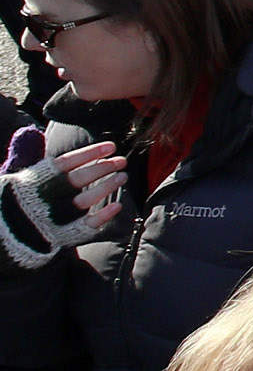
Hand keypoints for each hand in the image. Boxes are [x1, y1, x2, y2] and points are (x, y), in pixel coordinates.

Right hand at [0, 143, 126, 265]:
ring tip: (122, 176)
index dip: (88, 154)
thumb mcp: (14, 177)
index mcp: (33, 182)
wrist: (0, 234)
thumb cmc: (10, 200)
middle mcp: (41, 200)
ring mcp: (49, 220)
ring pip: (83, 202)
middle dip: (101, 169)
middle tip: (121, 160)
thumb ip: (26, 155)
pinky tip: (118, 206)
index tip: (110, 146)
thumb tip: (31, 133)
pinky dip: (102, 217)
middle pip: (76, 181)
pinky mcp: (57, 238)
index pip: (64, 163)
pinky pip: (83, 228)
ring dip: (105, 188)